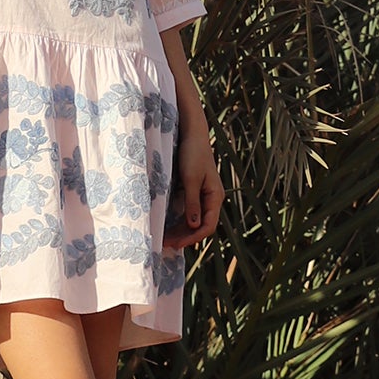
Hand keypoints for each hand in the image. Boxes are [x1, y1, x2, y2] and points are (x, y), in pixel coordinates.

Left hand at [165, 119, 222, 250]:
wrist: (192, 134)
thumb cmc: (192, 154)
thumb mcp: (191, 179)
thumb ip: (192, 202)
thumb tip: (194, 226)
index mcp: (215, 197)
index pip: (207, 226)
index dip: (192, 238)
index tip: (176, 243)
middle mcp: (211, 199)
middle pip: (200, 226)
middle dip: (184, 237)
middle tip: (165, 244)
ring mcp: (203, 196)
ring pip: (193, 221)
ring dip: (180, 231)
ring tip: (163, 239)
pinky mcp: (193, 192)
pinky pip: (187, 212)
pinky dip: (178, 221)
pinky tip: (167, 226)